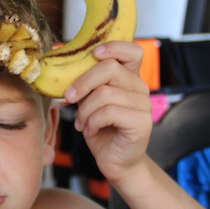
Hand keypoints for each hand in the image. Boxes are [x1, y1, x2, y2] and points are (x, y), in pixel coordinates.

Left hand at [64, 41, 151, 183]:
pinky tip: (90, 130)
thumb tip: (65, 69)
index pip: (132, 50)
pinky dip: (92, 121)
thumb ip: (87, 84)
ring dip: (85, 110)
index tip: (93, 54)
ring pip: (104, 93)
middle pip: (110, 68)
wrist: (115, 161)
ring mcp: (144, 105)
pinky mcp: (141, 122)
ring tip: (82, 122)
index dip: (113, 47)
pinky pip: (109, 112)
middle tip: (69, 98)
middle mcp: (140, 88)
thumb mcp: (91, 102)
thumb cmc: (102, 130)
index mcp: (130, 78)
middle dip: (82, 83)